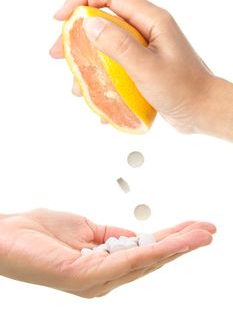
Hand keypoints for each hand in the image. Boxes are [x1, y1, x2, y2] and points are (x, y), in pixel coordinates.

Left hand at [0, 209, 214, 297]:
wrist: (8, 235)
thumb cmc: (42, 232)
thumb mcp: (86, 229)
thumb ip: (112, 236)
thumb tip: (137, 237)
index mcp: (105, 264)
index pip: (146, 252)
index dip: (172, 239)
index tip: (194, 227)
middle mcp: (105, 277)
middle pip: (151, 259)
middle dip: (182, 243)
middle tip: (208, 230)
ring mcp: (97, 280)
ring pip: (145, 262)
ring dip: (176, 247)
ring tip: (200, 234)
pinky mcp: (86, 277)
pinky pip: (126, 262)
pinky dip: (153, 252)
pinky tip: (173, 243)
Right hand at [50, 0, 232, 139]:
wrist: (202, 112)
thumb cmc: (184, 90)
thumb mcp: (148, 68)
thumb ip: (119, 46)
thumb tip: (89, 23)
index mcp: (151, 21)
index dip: (81, 1)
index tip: (60, 19)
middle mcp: (146, 31)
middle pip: (104, 22)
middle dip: (77, 37)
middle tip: (59, 54)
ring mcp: (144, 50)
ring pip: (107, 47)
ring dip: (88, 64)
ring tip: (78, 86)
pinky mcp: (142, 68)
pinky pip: (115, 67)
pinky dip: (102, 80)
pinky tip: (99, 99)